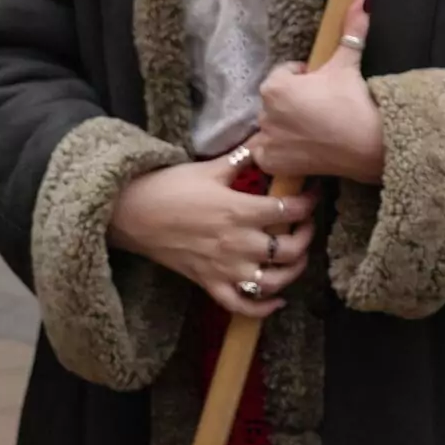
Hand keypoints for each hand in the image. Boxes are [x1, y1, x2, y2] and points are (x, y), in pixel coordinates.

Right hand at [108, 156, 315, 317]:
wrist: (131, 214)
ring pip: (271, 282)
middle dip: (305, 237)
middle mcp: (236, 243)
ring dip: (292, 273)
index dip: (308, 202)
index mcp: (239, 210)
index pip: (288, 210)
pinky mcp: (208, 283)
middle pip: (288, 250)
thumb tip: (267, 134)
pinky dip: (263, 309)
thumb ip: (243, 156)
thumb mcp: (211, 168)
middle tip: (305, 225)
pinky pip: (241, 305)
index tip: (312, 194)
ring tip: (297, 258)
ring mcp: (223, 268)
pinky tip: (277, 300)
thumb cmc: (170, 187)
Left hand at [254, 0, 384, 184]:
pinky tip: (301, 145)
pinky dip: (277, 149)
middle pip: (276, 100)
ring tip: (314, 127)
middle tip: (321, 107)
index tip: (323, 85)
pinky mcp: (272, 162)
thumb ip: (351, 29)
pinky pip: (264, 152)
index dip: (305, 77)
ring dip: (284, 124)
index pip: (285, 74)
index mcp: (275, 87)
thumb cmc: (354, 102)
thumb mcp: (348, 62)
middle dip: (294, 100)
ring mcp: (267, 141)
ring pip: (271, 125)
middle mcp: (264, 113)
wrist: (368, 144)